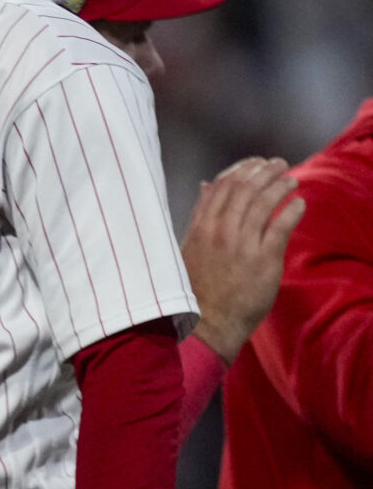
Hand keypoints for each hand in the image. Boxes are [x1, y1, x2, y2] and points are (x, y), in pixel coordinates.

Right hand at [183, 156, 301, 361]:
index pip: (221, 187)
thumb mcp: (190, 248)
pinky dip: (291, 210)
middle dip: (264, 172)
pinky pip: (281, 226)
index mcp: (200, 229)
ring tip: (291, 180)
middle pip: (244, 189)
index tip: (255, 164)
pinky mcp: (263, 260)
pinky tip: (299, 203)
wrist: (206, 324)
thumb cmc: (197, 289)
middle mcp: (219, 233)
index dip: (241, 170)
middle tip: (278, 165)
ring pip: (263, 203)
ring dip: (280, 186)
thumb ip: (200, 216)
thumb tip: (206, 184)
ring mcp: (241, 246)